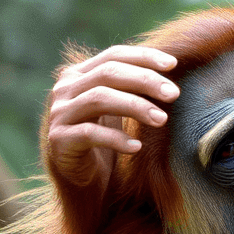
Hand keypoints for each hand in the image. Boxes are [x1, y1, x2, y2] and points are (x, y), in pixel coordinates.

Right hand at [46, 45, 178, 188]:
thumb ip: (132, 87)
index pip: (113, 56)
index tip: (173, 64)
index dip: (143, 56)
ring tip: (162, 119)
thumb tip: (170, 71)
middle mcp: (65, 89)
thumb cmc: (104, 139)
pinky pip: (90, 133)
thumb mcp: (118, 108)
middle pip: (108, 73)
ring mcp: (60, 113)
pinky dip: (116, 139)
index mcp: (79, 74)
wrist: (80, 178)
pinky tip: (137, 147)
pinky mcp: (59, 139)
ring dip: (135, 106)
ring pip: (99, 98)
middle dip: (145, 80)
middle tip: (174, 94)